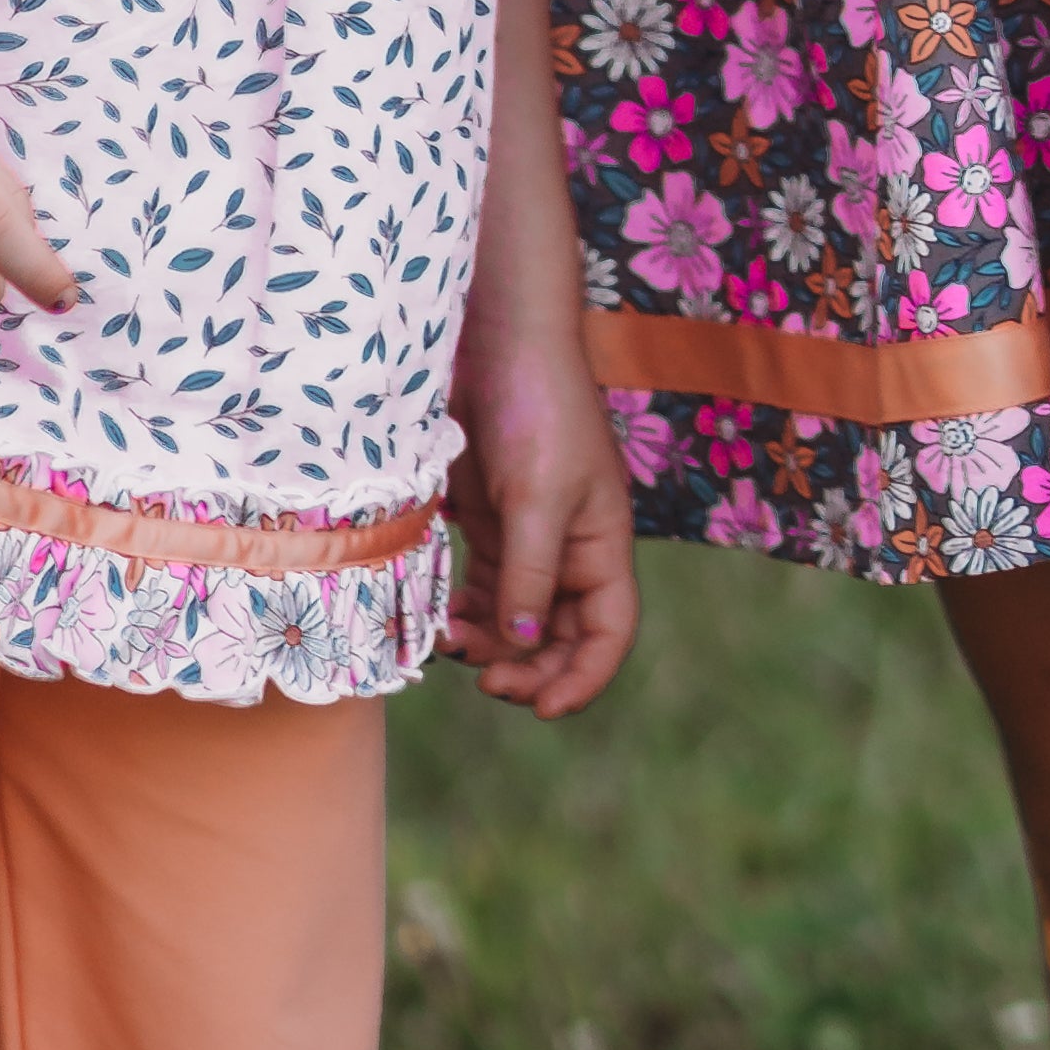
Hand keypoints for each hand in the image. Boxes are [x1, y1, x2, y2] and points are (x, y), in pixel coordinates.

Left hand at [440, 316, 640, 716]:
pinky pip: (481, 588)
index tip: (542, 709)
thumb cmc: (536, 408)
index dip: (584, 678)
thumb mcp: (539, 496)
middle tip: (486, 682)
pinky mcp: (489, 521)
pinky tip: (441, 620)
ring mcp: (527, 536)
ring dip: (488, 643)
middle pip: (559, 637)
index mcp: (602, 545)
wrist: (498, 340)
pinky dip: (465, 612)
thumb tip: (521, 643)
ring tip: (450, 644)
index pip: (608, 631)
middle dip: (528, 668)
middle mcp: (569, 549)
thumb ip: (529, 573)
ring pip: (514, 619)